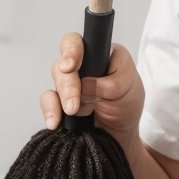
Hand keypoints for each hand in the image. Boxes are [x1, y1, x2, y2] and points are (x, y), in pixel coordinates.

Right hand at [39, 32, 144, 147]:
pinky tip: (55, 121)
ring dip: (62, 97)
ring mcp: (69, 83)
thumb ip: (111, 83)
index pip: (81, 43)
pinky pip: (47, 100)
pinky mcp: (60, 101)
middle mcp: (82, 65)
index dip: (72, 51)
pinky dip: (50, 110)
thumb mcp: (130, 89)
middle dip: (68, 84)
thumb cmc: (127, 104)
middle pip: (63, 63)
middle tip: (74, 103)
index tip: (70, 66)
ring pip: (56, 80)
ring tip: (73, 112)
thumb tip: (86, 84)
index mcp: (100, 54)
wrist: (120, 135)